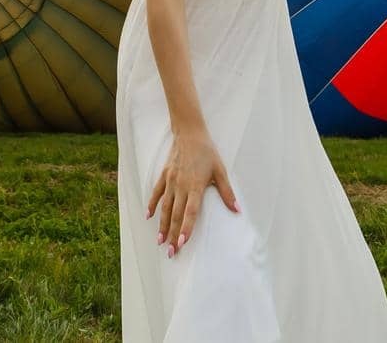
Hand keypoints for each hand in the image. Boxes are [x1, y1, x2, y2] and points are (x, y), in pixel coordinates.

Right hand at [147, 131, 237, 256]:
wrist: (190, 133)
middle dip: (173, 235)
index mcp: (195, 185)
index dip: (186, 228)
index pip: (190, 212)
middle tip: (170, 253)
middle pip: (176, 215)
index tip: (182, 243)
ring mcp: (170, 181)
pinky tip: (149, 217)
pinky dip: (152, 205)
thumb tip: (237, 210)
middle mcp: (181, 185)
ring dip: (162, 225)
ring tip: (160, 241)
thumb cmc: (208, 152)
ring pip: (165, 207)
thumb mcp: (220, 170)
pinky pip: (156, 193)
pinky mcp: (164, 175)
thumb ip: (227, 192)